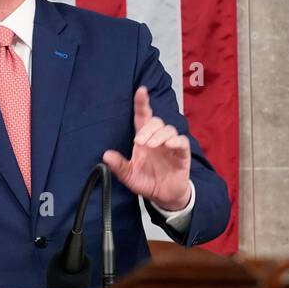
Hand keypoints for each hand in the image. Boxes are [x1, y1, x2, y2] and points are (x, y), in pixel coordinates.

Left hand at [102, 86, 191, 211]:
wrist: (163, 196)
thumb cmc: (147, 181)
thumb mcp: (129, 175)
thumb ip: (118, 166)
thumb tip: (106, 155)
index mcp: (144, 140)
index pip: (143, 117)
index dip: (142, 103)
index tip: (141, 90)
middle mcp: (157, 139)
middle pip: (156, 122)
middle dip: (148, 129)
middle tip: (139, 142)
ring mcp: (171, 146)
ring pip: (168, 129)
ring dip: (159, 135)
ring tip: (151, 146)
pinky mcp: (182, 154)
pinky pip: (182, 142)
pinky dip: (176, 141)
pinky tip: (168, 145)